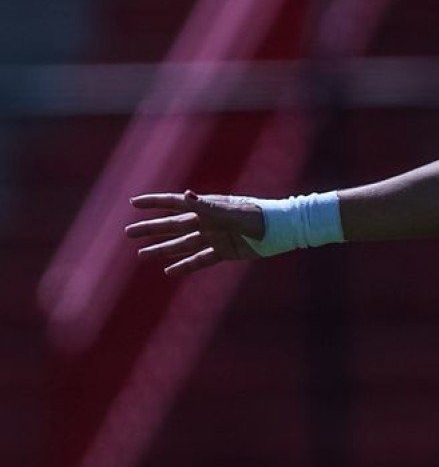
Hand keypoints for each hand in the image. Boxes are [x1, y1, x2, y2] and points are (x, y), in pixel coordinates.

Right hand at [125, 190, 265, 276]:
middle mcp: (207, 222)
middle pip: (172, 226)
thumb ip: (208, 207)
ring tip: (141, 254)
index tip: (133, 203)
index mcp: (207, 207)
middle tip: (128, 233)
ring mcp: (215, 237)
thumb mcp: (232, 212)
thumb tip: (185, 195)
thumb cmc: (258, 216)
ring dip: (162, 249)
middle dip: (151, 229)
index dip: (153, 202)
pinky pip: (201, 260)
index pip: (174, 203)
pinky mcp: (225, 252)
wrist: (281, 230)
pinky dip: (185, 266)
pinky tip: (169, 271)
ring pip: (182, 244)